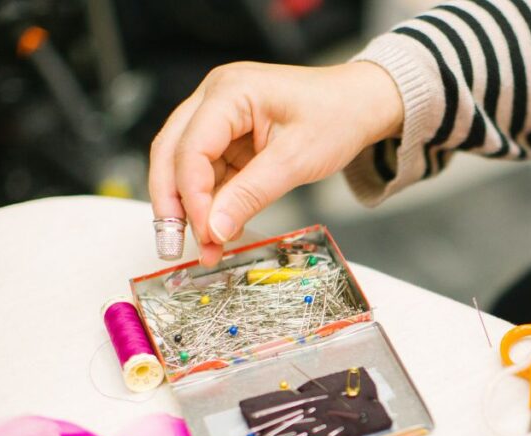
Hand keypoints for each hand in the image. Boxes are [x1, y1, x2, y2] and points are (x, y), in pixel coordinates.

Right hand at [149, 61, 403, 265]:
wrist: (358, 105)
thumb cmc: (335, 117)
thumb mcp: (295, 161)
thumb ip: (251, 195)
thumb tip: (214, 230)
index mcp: (230, 91)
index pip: (192, 148)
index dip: (192, 196)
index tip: (205, 233)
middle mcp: (214, 98)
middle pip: (172, 153)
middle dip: (171, 203)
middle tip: (173, 247)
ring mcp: (218, 117)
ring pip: (184, 166)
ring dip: (190, 209)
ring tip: (204, 248)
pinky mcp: (228, 138)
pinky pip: (208, 172)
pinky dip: (210, 203)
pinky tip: (217, 231)